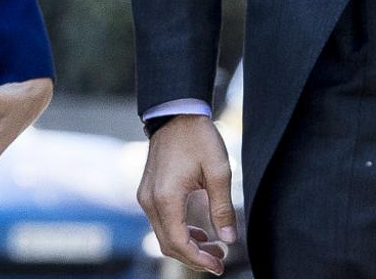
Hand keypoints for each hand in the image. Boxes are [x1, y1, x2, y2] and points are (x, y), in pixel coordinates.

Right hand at [137, 115, 235, 274]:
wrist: (176, 112)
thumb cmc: (197, 137)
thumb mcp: (218, 170)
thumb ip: (222, 207)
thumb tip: (229, 239)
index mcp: (166, 196)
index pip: (179, 243)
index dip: (199, 260)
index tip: (219, 265)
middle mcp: (150, 199)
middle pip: (168, 244)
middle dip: (193, 258)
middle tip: (219, 260)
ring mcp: (146, 195)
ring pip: (163, 235)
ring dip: (186, 246)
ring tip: (213, 248)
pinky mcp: (148, 190)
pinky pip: (160, 221)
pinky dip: (178, 232)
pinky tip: (198, 232)